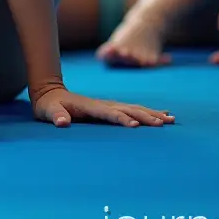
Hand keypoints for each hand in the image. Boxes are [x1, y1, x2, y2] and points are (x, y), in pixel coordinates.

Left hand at [32, 85, 173, 127]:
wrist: (50, 93)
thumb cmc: (49, 106)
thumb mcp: (48, 111)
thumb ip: (56, 116)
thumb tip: (62, 122)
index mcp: (90, 106)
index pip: (108, 113)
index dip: (121, 118)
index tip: (136, 125)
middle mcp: (102, 104)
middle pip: (128, 109)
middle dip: (146, 116)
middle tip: (164, 124)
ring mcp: (108, 104)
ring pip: (134, 108)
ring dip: (152, 113)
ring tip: (171, 120)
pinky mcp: (111, 108)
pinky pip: (133, 109)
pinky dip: (149, 112)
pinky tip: (162, 116)